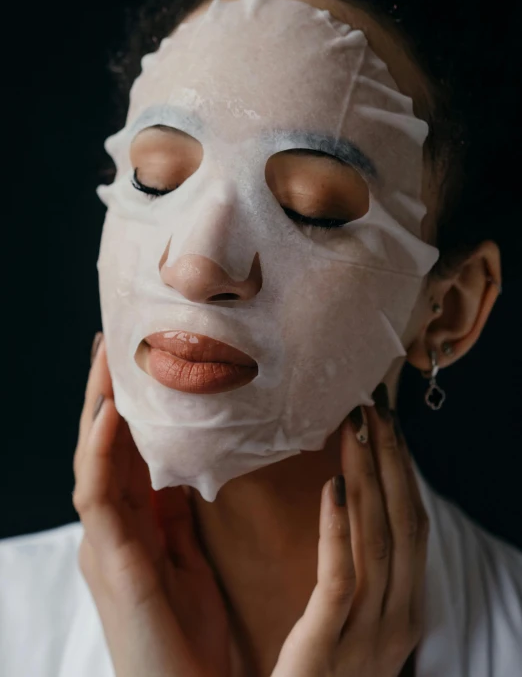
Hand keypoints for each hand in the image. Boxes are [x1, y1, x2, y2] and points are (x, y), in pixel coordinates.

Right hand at [72, 334, 231, 676]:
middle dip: (106, 392)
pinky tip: (109, 414)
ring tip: (106, 357)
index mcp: (131, 526)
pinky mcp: (110, 562)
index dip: (127, 405)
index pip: (123, 451)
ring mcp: (104, 544)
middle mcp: (110, 529)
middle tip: (113, 339)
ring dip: (98, 407)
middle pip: (102, 447)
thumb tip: (184, 465)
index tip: (138, 358)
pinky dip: (99, 451)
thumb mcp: (186, 559)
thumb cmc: (188, 637)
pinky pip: (97, 497)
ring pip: (92, 460)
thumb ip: (176, 513)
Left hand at [271, 386, 428, 676]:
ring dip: (368, 478)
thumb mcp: (355, 624)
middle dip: (391, 462)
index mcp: (404, 611)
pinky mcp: (326, 646)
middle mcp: (396, 620)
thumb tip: (352, 509)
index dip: (404, 473)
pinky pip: (340, 578)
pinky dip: (339, 529)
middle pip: (402, 523)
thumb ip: (359, 574)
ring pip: (377, 541)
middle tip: (374, 409)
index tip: (389, 427)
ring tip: (355, 430)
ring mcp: (367, 635)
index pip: (412, 527)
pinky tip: (332, 487)